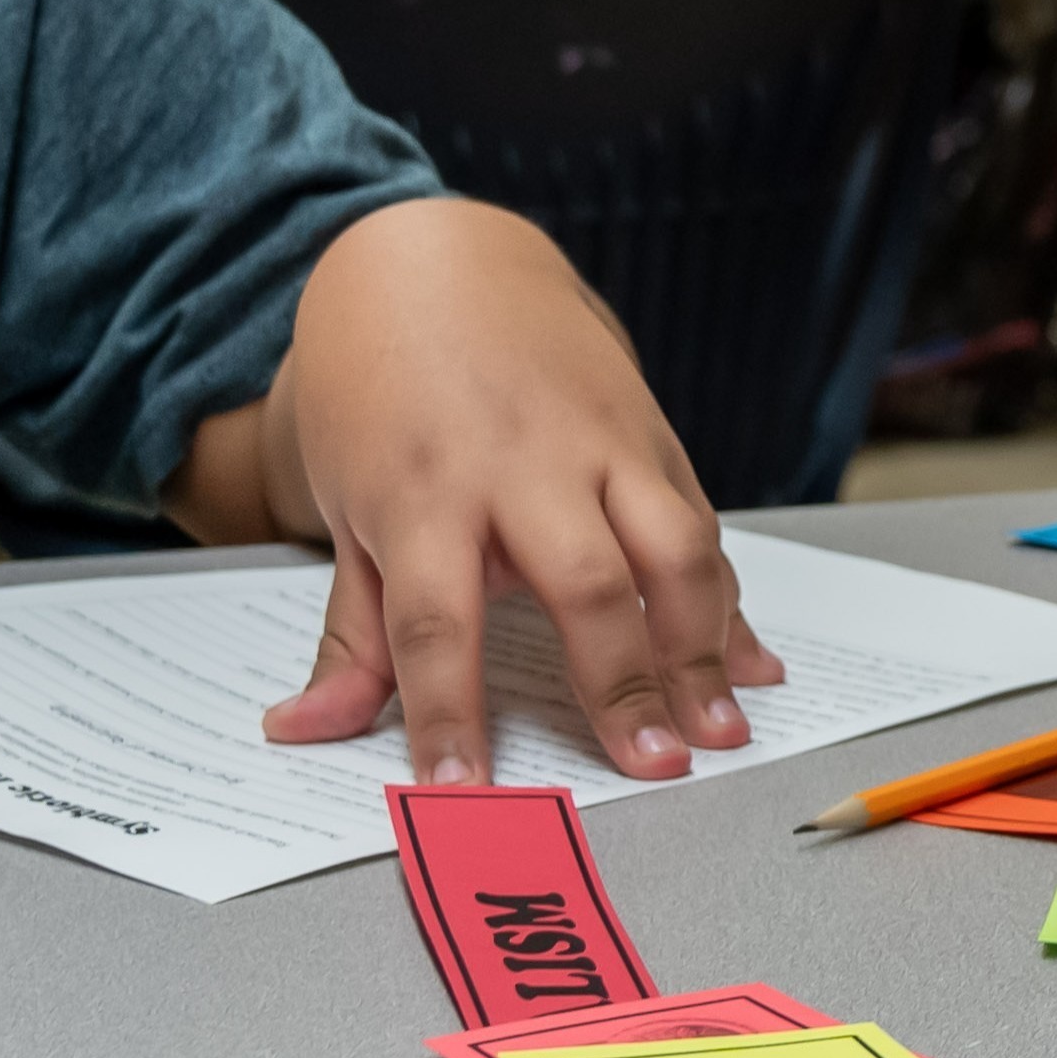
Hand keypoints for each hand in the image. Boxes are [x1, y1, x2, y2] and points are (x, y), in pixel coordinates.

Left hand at [246, 199, 778, 780]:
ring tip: (724, 727)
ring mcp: (596, 441)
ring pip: (672, 543)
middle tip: (653, 764)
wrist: (438, 263)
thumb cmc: (378, 396)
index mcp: (422, 492)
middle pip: (583, 581)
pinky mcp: (648, 429)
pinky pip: (701, 520)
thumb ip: (348, 631)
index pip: (432, 622)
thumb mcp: (344, 506)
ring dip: (706, 642)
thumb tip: (302, 731)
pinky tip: (753, 663)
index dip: (448, 714)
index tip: (462, 794)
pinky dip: (731, 597)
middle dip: (622, 681)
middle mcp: (518, 464)